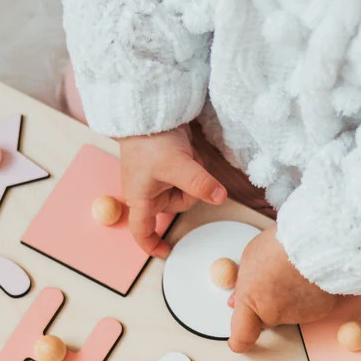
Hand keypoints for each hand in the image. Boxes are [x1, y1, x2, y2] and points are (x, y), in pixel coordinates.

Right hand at [119, 125, 226, 256]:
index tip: (166, 252)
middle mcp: (147, 191)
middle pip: (178, 206)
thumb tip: (220, 198)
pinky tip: (186, 151)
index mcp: (140, 199)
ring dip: (192, 175)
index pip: (142, 232)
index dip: (153, 245)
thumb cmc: (149, 140)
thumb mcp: (177, 165)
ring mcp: (157, 178)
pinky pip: (188, 175)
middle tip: (186, 168)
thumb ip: (199, 184)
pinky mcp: (166, 165)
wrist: (147, 109)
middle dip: (189, 191)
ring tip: (185, 155)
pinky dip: (192, 166)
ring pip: (186, 190)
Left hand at [228, 227, 339, 351]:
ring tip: (295, 271)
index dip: (238, 341)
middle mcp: (272, 313)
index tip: (237, 342)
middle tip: (275, 278)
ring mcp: (297, 315)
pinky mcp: (319, 313)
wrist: (318, 241)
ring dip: (290, 299)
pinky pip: (310, 308)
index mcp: (251, 300)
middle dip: (268, 304)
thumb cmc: (284, 243)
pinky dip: (309, 297)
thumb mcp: (250, 257)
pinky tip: (310, 277)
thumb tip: (237, 300)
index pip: (241, 335)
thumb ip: (243, 283)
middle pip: (266, 318)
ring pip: (289, 313)